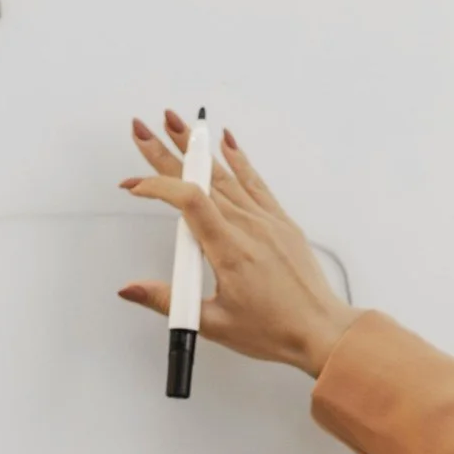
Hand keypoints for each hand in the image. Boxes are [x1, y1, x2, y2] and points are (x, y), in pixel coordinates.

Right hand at [119, 112, 355, 375]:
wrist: (322, 332)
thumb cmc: (276, 332)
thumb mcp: (214, 324)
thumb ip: (168, 302)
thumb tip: (131, 290)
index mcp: (230, 250)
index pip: (187, 201)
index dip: (156, 186)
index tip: (132, 186)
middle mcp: (248, 227)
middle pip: (200, 179)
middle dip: (167, 151)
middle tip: (142, 128)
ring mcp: (266, 221)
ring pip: (225, 175)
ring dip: (198, 147)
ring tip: (176, 122)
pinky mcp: (280, 222)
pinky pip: (256, 182)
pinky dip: (239, 160)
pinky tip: (226, 141)